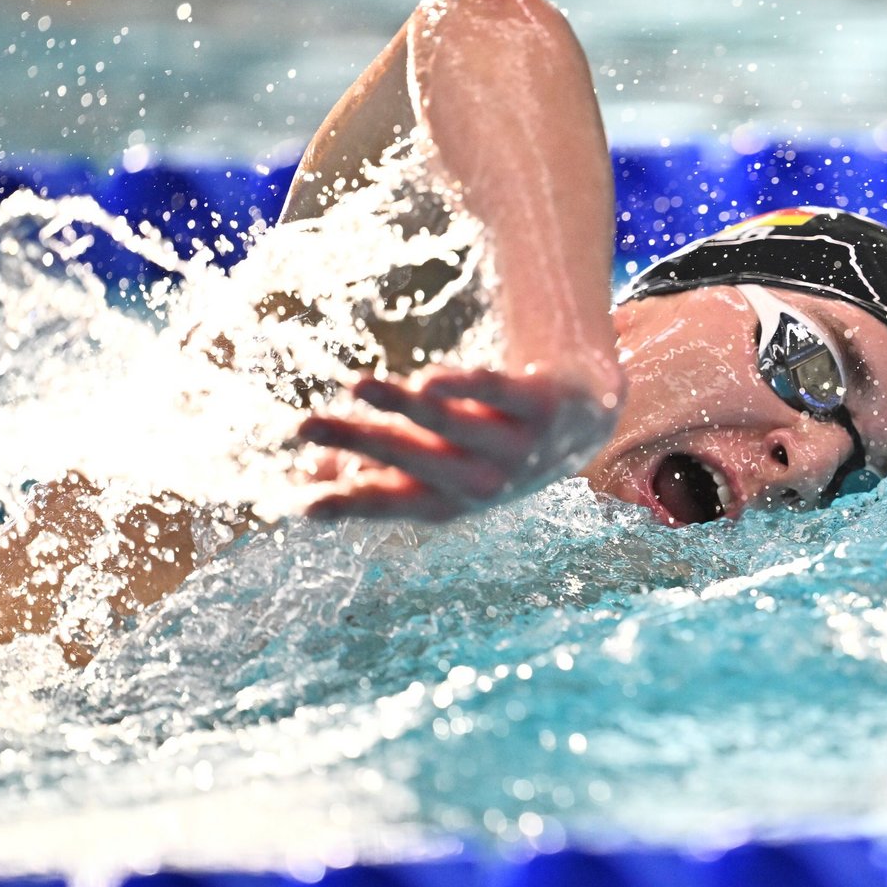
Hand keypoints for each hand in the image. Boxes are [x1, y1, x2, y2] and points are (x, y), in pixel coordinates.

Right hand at [297, 364, 621, 521]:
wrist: (584, 419)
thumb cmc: (489, 441)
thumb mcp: (437, 462)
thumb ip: (378, 465)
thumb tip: (309, 478)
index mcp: (447, 500)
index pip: (389, 503)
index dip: (347, 505)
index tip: (301, 508)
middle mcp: (482, 483)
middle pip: (414, 462)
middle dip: (361, 443)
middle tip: (306, 424)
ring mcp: (516, 447)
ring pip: (453, 428)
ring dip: (406, 409)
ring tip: (359, 387)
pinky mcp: (544, 407)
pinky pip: (503, 397)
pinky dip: (469, 389)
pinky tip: (433, 379)